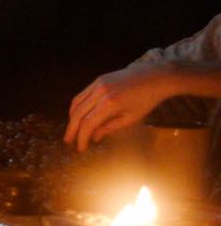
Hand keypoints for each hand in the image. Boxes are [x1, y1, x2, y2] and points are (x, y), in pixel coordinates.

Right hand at [66, 60, 186, 149]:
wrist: (155, 76)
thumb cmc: (147, 100)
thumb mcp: (131, 118)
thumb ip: (110, 128)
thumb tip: (94, 137)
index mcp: (110, 103)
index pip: (88, 123)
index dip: (82, 137)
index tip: (81, 149)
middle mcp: (100, 92)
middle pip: (78, 113)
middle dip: (72, 129)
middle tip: (69, 142)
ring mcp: (97, 84)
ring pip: (76, 103)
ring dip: (72, 118)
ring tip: (72, 130)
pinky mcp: (98, 80)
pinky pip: (82, 95)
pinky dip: (77, 107)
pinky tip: (79, 116)